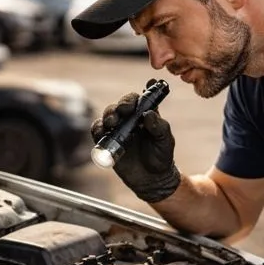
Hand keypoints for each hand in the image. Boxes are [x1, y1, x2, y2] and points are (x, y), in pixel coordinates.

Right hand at [91, 79, 180, 202]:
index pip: (142, 98)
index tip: (148, 85)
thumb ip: (159, 127)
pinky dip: (98, 129)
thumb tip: (149, 114)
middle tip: (123, 110)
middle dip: (122, 104)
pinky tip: (103, 132)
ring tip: (112, 122)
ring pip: (108, 115)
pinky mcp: (107, 141)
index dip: (146, 90)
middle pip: (122, 104)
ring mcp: (118, 129)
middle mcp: (131, 119)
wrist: (151, 180)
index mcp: (146, 115)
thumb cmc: (161, 157)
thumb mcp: (165, 142)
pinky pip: (98, 131)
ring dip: (108, 115)